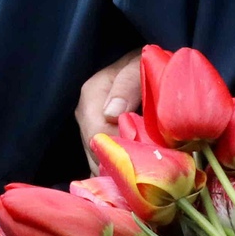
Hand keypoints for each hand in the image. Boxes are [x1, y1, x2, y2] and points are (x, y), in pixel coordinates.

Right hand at [76, 47, 144, 161]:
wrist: (145, 62)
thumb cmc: (145, 63)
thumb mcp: (140, 65)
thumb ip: (128, 85)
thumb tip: (111, 114)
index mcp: (92, 95)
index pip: (97, 135)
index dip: (122, 150)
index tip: (148, 156)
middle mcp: (84, 113)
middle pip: (95, 153)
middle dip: (121, 164)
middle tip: (150, 169)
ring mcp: (88, 127)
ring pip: (96, 161)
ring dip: (119, 169)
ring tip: (144, 171)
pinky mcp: (96, 137)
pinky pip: (101, 162)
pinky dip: (117, 170)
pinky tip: (133, 172)